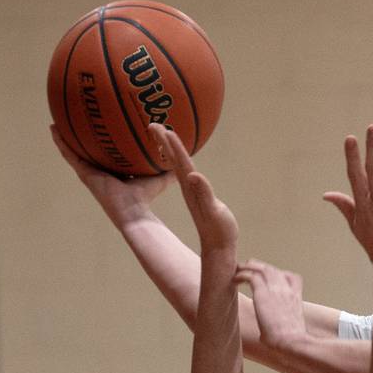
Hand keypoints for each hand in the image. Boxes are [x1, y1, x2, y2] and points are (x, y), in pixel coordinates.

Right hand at [51, 125, 172, 227]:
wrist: (133, 212)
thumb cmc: (146, 198)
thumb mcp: (158, 178)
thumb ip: (169, 168)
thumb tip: (186, 155)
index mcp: (115, 173)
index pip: (108, 154)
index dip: (103, 143)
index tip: (100, 128)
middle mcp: (100, 172)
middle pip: (89, 151)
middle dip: (83, 138)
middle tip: (75, 119)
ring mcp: (90, 173)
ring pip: (75, 152)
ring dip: (66, 137)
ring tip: (57, 120)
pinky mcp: (84, 174)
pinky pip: (70, 155)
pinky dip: (61, 142)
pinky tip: (54, 129)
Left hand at [151, 124, 238, 252]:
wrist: (219, 248)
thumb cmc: (220, 231)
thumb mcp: (213, 212)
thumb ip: (204, 193)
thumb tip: (192, 175)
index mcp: (192, 188)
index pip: (179, 162)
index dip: (172, 144)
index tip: (161, 128)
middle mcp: (189, 187)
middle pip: (173, 160)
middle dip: (163, 142)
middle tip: (152, 124)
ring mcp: (192, 191)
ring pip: (177, 166)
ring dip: (168, 150)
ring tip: (159, 135)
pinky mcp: (196, 196)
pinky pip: (183, 174)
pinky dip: (177, 163)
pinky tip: (174, 159)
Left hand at [235, 261, 306, 352]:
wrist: (291, 341)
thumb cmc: (290, 342)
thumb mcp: (290, 328)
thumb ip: (279, 325)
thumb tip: (265, 336)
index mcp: (295, 297)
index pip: (292, 277)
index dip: (280, 275)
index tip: (269, 279)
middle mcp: (286, 289)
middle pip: (272, 269)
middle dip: (258, 267)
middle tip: (246, 270)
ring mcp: (275, 288)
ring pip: (260, 268)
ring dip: (247, 268)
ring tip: (237, 270)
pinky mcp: (262, 292)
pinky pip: (250, 275)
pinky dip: (241, 274)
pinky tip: (234, 280)